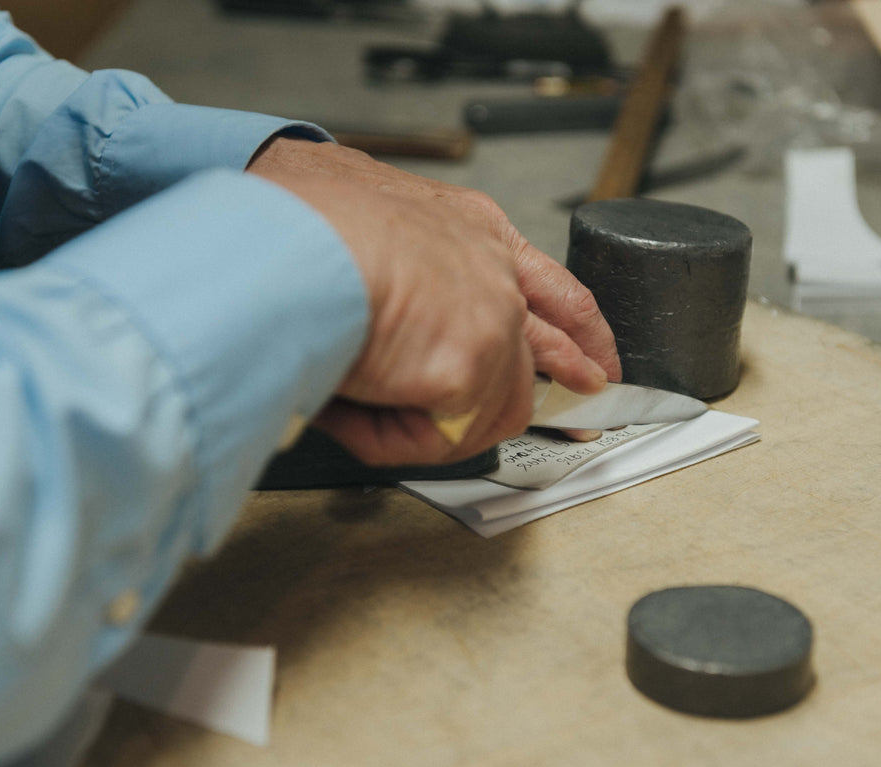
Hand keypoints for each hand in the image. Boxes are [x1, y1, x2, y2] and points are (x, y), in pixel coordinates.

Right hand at [247, 137, 620, 461]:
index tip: (595, 357)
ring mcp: (489, 319)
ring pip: (491, 406)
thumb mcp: (372, 224)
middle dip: (570, 381)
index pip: (549, 284)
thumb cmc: (299, 216)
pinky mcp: (468, 366)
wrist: (285, 227)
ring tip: (370, 408)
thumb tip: (389, 332)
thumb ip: (403, 276)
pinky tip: (349, 405)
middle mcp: (492, 269)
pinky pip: (437, 435)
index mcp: (471, 227)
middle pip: (549, 347)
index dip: (578, 328)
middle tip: (586, 411)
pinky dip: (389, 436)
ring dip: (436, 422)